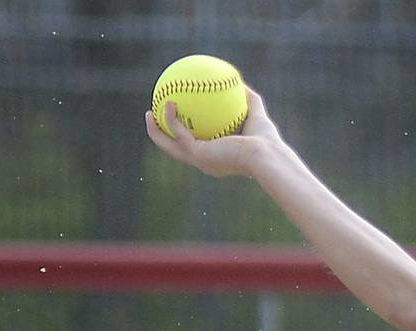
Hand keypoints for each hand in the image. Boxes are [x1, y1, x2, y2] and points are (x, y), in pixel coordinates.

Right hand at [143, 86, 280, 178]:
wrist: (266, 154)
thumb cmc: (267, 141)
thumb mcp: (256, 113)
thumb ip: (248, 98)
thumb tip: (239, 82)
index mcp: (218, 157)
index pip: (197, 147)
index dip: (183, 134)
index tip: (177, 118)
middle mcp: (207, 162)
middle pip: (176, 150)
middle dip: (162, 135)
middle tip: (154, 117)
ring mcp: (201, 161)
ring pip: (169, 146)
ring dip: (156, 131)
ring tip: (149, 112)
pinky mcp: (198, 154)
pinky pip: (178, 133)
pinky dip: (171, 118)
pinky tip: (169, 102)